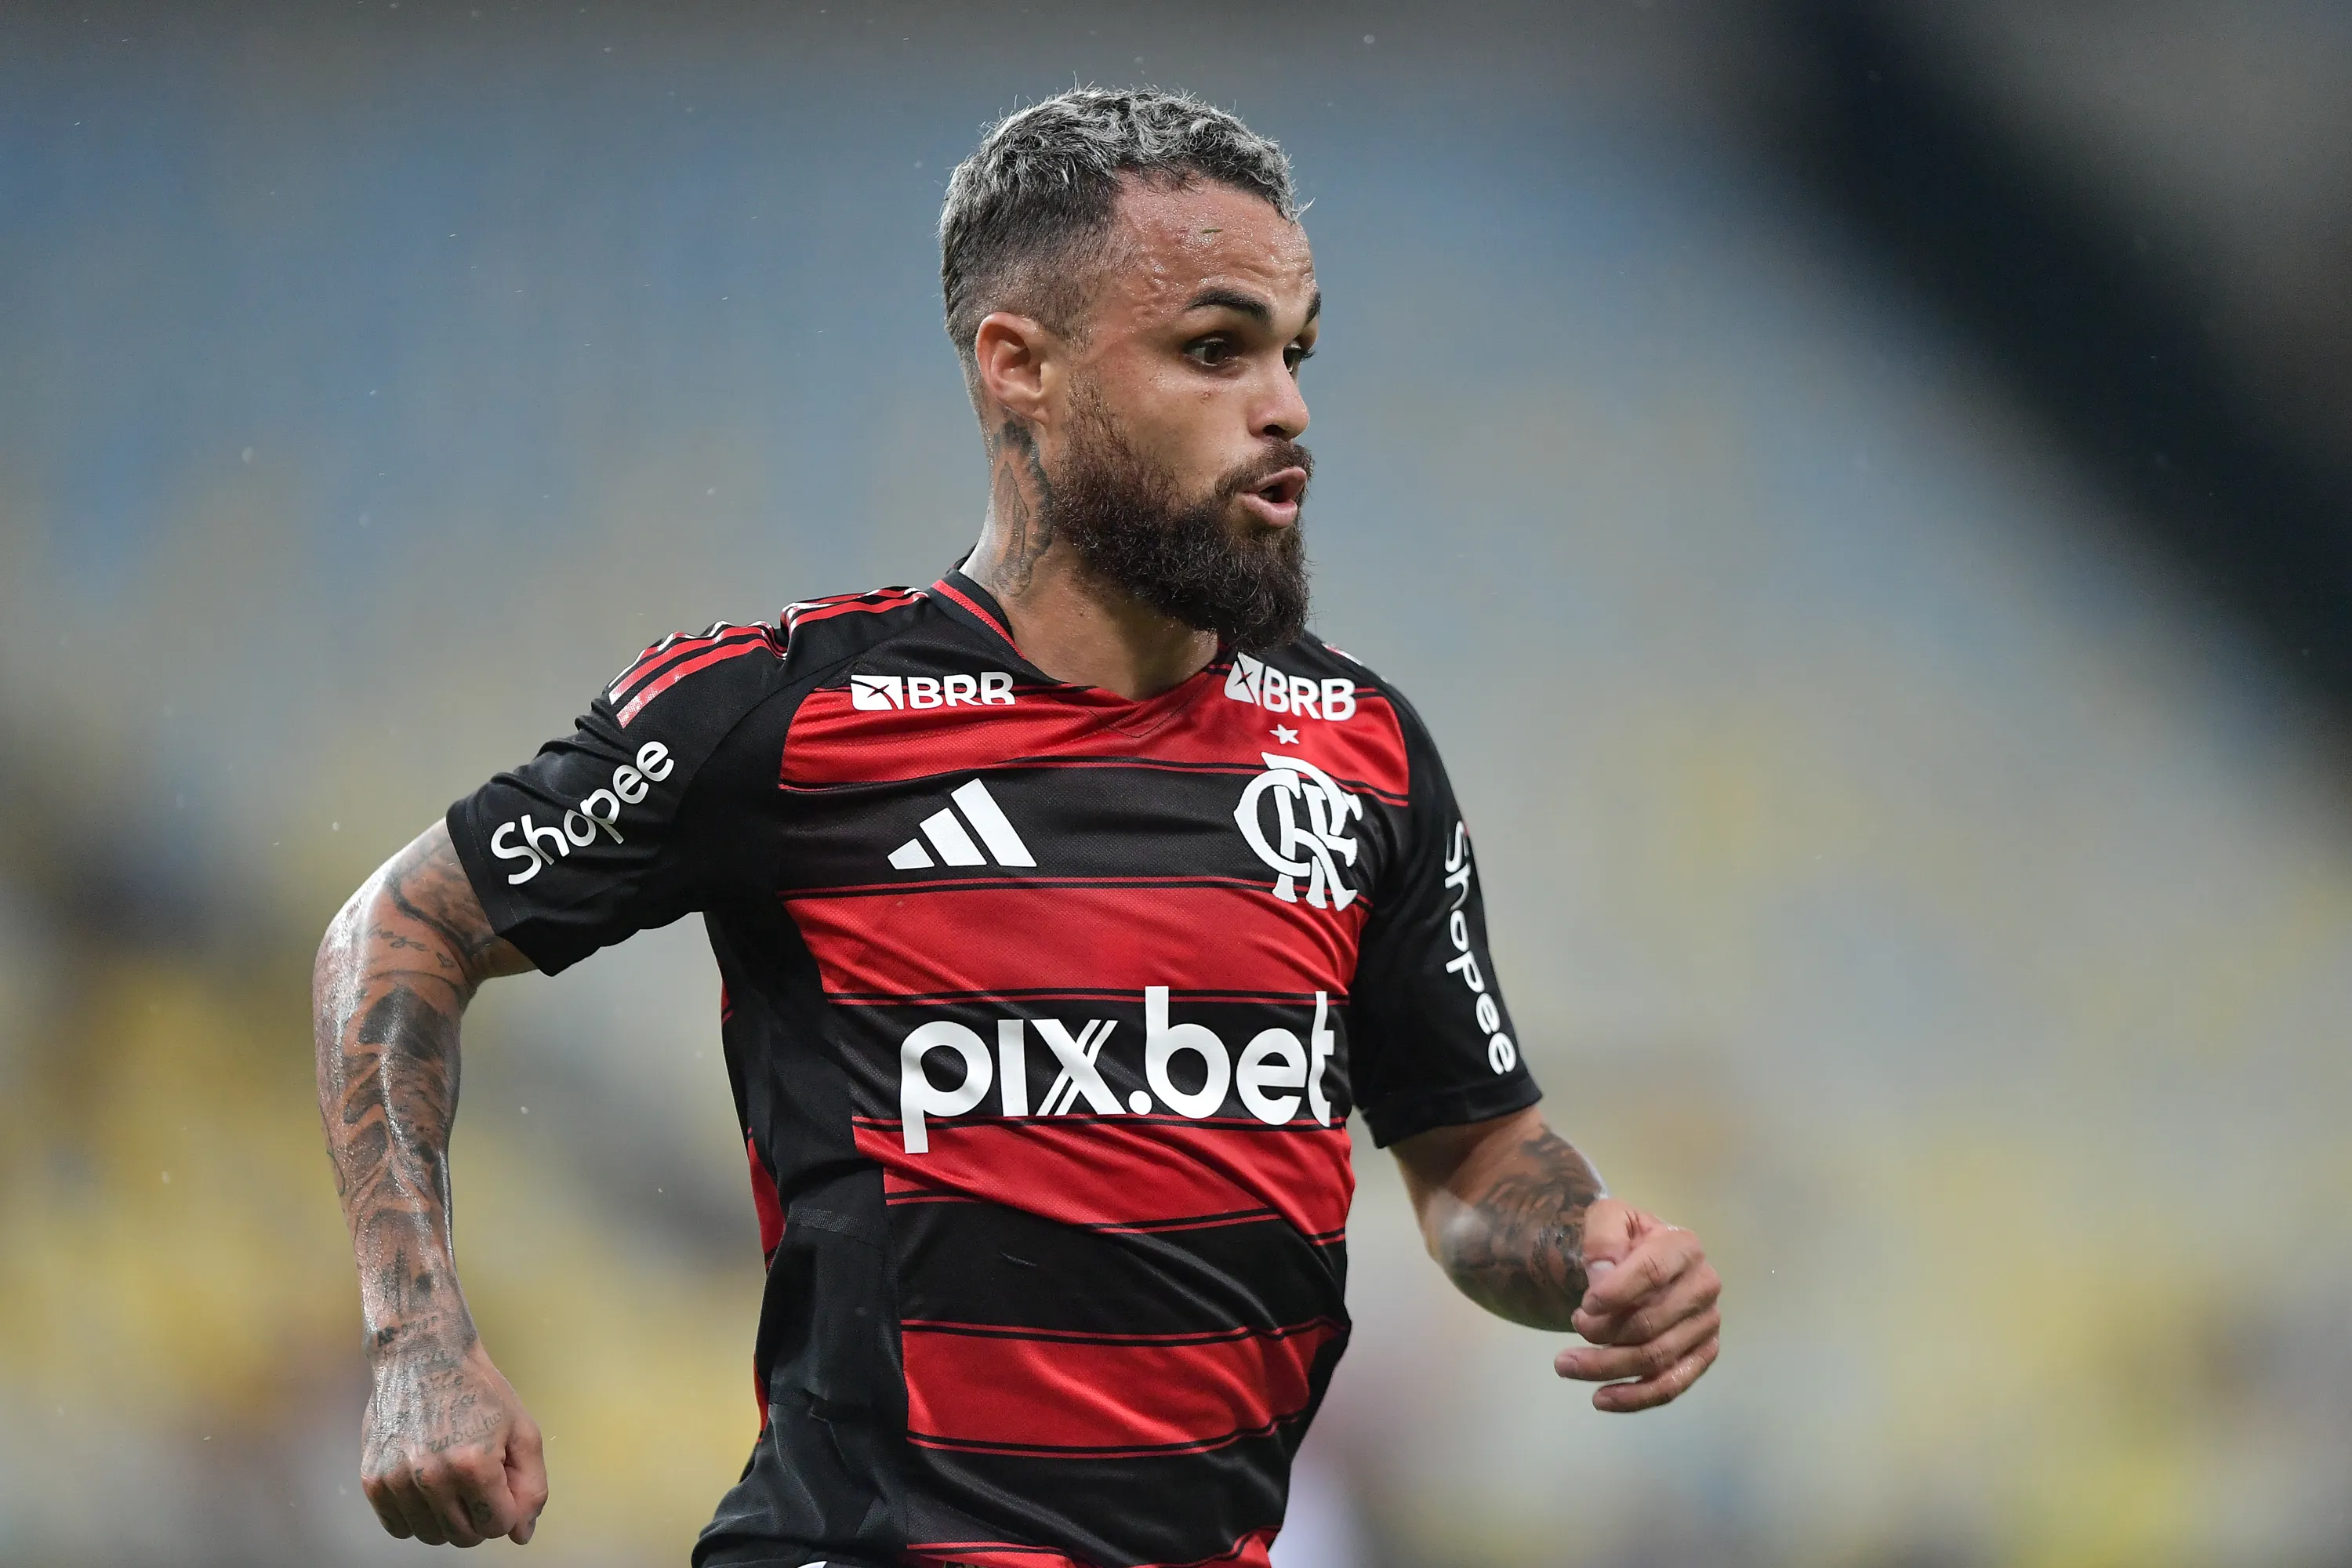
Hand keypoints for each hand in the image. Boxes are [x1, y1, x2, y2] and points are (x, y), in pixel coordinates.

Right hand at [361, 1338, 548, 1545]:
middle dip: (480, 1517)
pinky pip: (399, 1528)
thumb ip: (532, 1486)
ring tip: (454, 1480)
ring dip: (449, 1519)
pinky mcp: (372, 1480)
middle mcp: (431, 1476)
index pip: (498, 1526)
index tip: (503, 1483)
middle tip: (479, 1480)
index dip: (508, 1509)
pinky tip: (428, 1485)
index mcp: (474, 1463)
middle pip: (464, 1537)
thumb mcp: (522, 1429)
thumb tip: (522, 1535)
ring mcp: (397, 1480)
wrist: (423, 1356)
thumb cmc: (478, 1391)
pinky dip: (418, 1517)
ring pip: (431, 1536)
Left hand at [1554, 1197, 1719, 1411]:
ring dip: (1605, 1367)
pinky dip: (1635, 1398)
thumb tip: (1603, 1275)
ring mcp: (1706, 1324)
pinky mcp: (1702, 1354)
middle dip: (1601, 1333)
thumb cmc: (1623, 1239)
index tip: (1584, 1306)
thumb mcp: (1608, 1218)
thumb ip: (1603, 1237)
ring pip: (1656, 1358)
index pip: (1652, 1272)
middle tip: (1571, 1326)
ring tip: (1564, 1365)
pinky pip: (1671, 1385)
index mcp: (1684, 1246)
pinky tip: (1601, 1398)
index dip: (1616, 1293)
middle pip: (1650, 1322)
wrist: (1639, 1258)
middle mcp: (1704, 1285)